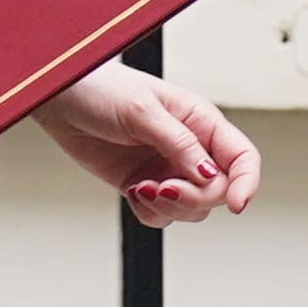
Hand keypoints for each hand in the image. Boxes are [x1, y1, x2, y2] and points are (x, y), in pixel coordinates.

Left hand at [31, 61, 260, 228]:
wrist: (59, 101)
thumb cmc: (100, 90)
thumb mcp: (141, 111)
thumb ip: (178, 143)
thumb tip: (210, 175)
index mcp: (200, 121)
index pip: (242, 156)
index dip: (247, 182)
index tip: (236, 206)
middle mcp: (190, 147)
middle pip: (218, 191)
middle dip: (192, 198)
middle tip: (161, 189)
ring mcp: (167, 168)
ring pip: (193, 209)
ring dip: (169, 208)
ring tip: (140, 187)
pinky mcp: (144, 185)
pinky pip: (162, 216)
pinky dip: (150, 213)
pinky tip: (131, 191)